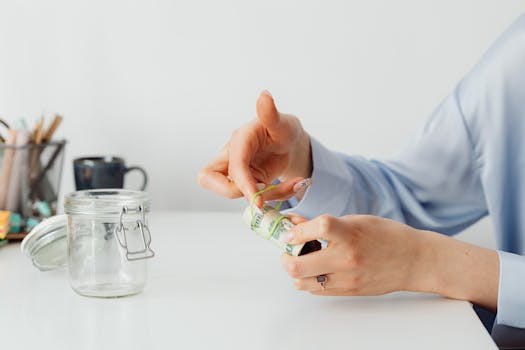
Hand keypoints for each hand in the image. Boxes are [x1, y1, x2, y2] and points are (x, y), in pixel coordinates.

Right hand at [198, 91, 311, 205]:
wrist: (289, 142)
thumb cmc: (283, 129)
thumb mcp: (282, 123)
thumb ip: (271, 114)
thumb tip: (264, 96)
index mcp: (240, 139)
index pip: (233, 165)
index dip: (243, 184)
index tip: (258, 199)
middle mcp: (232, 155)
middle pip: (208, 179)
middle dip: (233, 192)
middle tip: (263, 190)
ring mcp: (236, 170)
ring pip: (234, 192)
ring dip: (264, 196)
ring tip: (291, 185)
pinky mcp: (244, 182)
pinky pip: (251, 196)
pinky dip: (273, 196)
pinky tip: (291, 185)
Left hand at [282, 214, 423, 295]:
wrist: (415, 261)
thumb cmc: (387, 236)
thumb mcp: (356, 221)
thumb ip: (326, 224)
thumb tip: (295, 223)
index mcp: (350, 235)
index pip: (315, 229)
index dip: (295, 230)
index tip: (289, 230)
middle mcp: (347, 259)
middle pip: (298, 265)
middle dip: (285, 256)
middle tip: (288, 249)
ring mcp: (347, 279)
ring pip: (303, 283)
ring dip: (296, 271)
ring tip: (302, 259)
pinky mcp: (349, 291)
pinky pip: (317, 290)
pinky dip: (309, 280)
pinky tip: (315, 269)